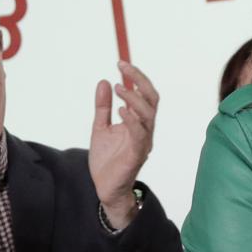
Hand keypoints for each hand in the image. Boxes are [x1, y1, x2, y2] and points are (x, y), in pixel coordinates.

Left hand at [90, 62, 158, 228]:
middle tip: (122, 67)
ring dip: (134, 98)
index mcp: (138, 121)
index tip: (120, 63)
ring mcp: (143, 141)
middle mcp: (145, 129)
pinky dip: (131, 120)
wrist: (105, 187)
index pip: (144, 93)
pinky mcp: (137, 154)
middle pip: (151, 99)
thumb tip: (104, 82)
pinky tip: (120, 110)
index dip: (136, 77)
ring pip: (148, 114)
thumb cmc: (107, 159)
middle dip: (139, 80)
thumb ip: (103, 107)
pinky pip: (139, 134)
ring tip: (119, 87)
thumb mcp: (100, 127)